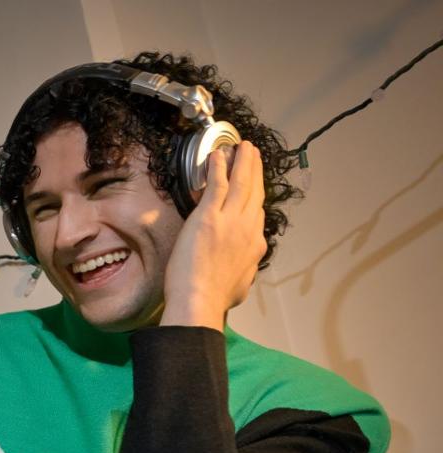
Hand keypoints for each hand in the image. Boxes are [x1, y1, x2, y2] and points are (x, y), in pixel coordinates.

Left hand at [161, 140, 268, 330]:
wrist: (200, 302)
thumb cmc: (215, 300)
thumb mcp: (241, 285)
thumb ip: (244, 272)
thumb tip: (244, 272)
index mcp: (255, 245)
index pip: (257, 213)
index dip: (256, 194)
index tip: (254, 184)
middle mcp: (248, 228)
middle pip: (254, 192)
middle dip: (254, 170)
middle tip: (253, 154)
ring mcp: (230, 221)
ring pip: (241, 183)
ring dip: (242, 161)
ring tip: (242, 147)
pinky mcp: (209, 217)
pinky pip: (217, 185)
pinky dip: (220, 168)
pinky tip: (219, 155)